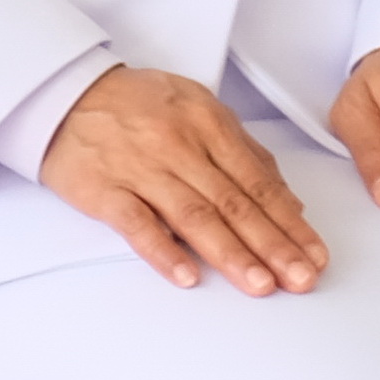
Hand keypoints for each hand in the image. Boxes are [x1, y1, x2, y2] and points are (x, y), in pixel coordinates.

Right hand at [40, 64, 333, 294]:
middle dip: (273, 245)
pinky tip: (188, 276)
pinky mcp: (105, 190)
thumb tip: (287, 202)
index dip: (290, 221)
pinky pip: (138, 224)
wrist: (67, 94)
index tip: (313, 253)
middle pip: (234, 202)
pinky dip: (164, 252)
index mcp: (209, 123)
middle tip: (300, 278)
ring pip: (194, 216)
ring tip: (259, 284)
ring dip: (230, 254)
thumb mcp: (199, 110)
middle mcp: (180, 145)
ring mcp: (142, 168)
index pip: (259, 181)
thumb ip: (243, 154)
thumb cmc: (138, 105)